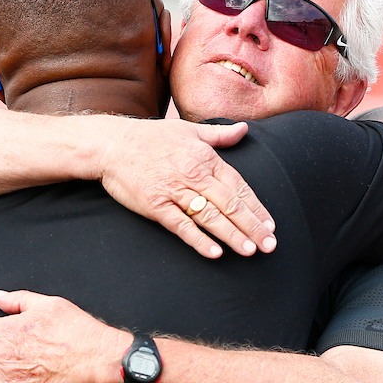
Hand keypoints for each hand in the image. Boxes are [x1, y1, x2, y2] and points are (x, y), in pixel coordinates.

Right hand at [96, 118, 276, 258]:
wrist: (112, 144)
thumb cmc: (151, 137)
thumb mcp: (189, 130)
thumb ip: (219, 135)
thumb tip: (245, 129)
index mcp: (206, 159)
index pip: (239, 187)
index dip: (256, 208)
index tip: (270, 226)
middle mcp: (194, 175)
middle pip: (230, 205)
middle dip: (252, 226)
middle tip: (268, 246)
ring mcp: (174, 191)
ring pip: (210, 217)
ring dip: (232, 235)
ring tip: (249, 251)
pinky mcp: (156, 205)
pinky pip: (181, 225)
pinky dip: (198, 239)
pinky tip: (214, 252)